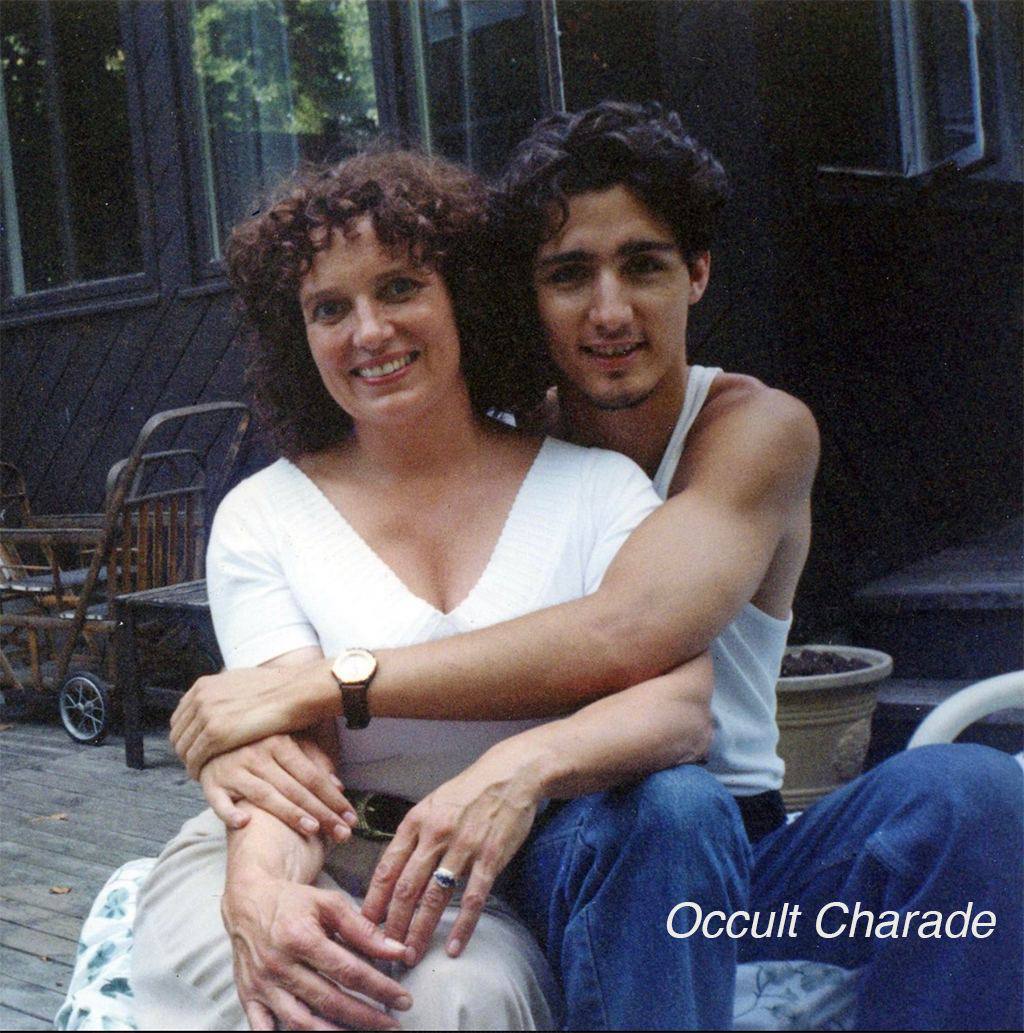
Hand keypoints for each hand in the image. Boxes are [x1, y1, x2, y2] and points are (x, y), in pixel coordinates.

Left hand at [171, 662, 333, 775]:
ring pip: (183, 748)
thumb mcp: (243, 682)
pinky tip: (206, 776)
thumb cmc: (280, 689)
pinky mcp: (215, 735)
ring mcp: (206, 715)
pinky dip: (196, 770)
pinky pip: (195, 759)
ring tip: (202, 771)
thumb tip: (220, 700)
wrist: (297, 691)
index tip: (195, 746)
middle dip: (185, 750)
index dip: (185, 734)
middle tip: (197, 763)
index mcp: (204, 685)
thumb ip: (225, 692)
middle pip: (178, 733)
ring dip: (190, 762)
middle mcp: (200, 698)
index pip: (180, 716)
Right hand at [200, 734, 358, 841]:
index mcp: (279, 742)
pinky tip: (243, 822)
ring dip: (289, 813)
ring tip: (313, 829)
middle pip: (295, 788)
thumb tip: (338, 785)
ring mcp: (233, 769)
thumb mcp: (287, 744)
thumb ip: (313, 761)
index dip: (333, 797)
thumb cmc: (259, 745)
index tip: (351, 817)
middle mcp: (257, 754)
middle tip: (343, 833)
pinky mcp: (211, 783)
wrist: (213, 737)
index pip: (312, 775)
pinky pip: (219, 801)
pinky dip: (229, 812)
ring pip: (265, 795)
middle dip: (322, 813)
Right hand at [223, 874, 414, 1030]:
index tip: (401, 999)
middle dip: (365, 1017)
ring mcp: (262, 985)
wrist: (248, 901)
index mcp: (301, 938)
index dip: (379, 988)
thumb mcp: (329, 903)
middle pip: (329, 1001)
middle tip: (392, 1025)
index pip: (349, 971)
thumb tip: (396, 950)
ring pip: (300, 1022)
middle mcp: (280, 965)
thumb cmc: (293, 902)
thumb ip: (362, 929)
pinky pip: (263, 1028)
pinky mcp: (248, 997)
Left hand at [361, 744, 541, 963]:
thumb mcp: (432, 805)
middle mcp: (436, 834)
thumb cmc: (468, 791)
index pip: (387, 867)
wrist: (510, 774)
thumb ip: (414, 836)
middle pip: (406, 888)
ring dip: (420, 931)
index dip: (373, 900)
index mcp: (416, 821)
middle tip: (383, 951)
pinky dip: (462, 926)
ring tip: (410, 955)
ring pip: (434, 897)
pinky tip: (454, 948)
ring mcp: (464, 847)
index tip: (363, 924)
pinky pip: (473, 898)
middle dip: (392, 924)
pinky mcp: (491, 857)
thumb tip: (393, 872)